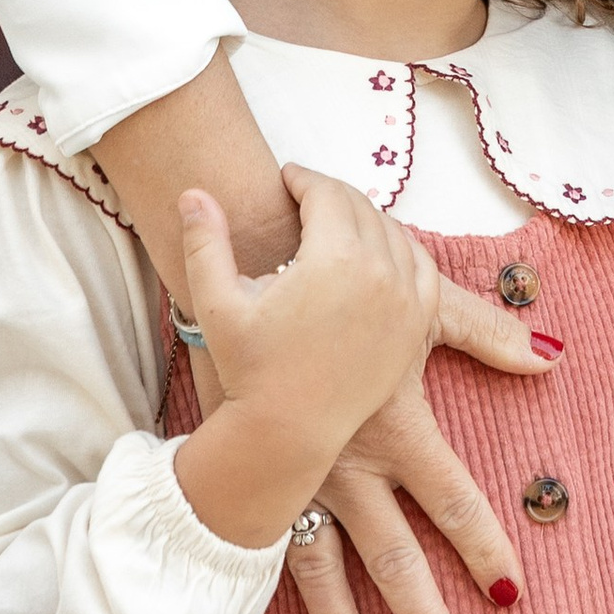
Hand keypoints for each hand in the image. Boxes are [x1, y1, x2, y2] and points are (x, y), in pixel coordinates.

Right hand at [168, 164, 437, 546]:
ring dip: (363, 218)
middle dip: (329, 196)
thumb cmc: (248, 369)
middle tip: (305, 197)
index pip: (325, 192)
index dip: (302, 179)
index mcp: (335, 258)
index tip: (286, 178)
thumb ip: (204, 241)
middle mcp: (379, 272)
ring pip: (390, 231)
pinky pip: (420, 264)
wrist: (287, 435)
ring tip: (333, 221)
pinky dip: (400, 247)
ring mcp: (405, 299)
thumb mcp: (216, 304)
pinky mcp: (416, 324)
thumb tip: (193, 192)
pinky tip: (378, 247)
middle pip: (359, 207)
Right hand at [259, 241, 564, 613]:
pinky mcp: (259, 478)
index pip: (451, 498)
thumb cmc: (344, 284)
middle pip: (392, 554)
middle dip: (420, 612)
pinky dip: (284, 590)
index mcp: (395, 424)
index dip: (481, 546)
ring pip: (324, 569)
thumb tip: (553, 349)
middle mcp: (349, 464)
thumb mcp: (422, 302)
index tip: (507, 592)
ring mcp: (299, 478)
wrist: (253, 270)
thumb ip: (486, 329)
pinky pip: (272, 548)